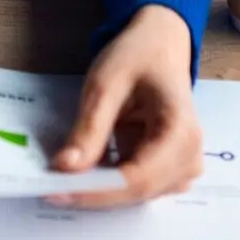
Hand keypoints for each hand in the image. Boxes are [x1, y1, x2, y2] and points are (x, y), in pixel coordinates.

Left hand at [46, 4, 201, 208]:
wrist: (160, 44)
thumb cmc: (137, 57)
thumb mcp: (106, 84)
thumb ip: (89, 128)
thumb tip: (64, 168)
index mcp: (181, 133)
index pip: (136, 179)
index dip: (95, 191)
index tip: (56, 191)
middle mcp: (189, 158)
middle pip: (136, 192)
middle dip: (92, 192)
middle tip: (49, 187)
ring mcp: (183, 168)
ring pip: (135, 195)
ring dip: (98, 190)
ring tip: (62, 178)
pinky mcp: (170, 171)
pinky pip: (136, 187)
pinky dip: (108, 182)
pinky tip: (84, 171)